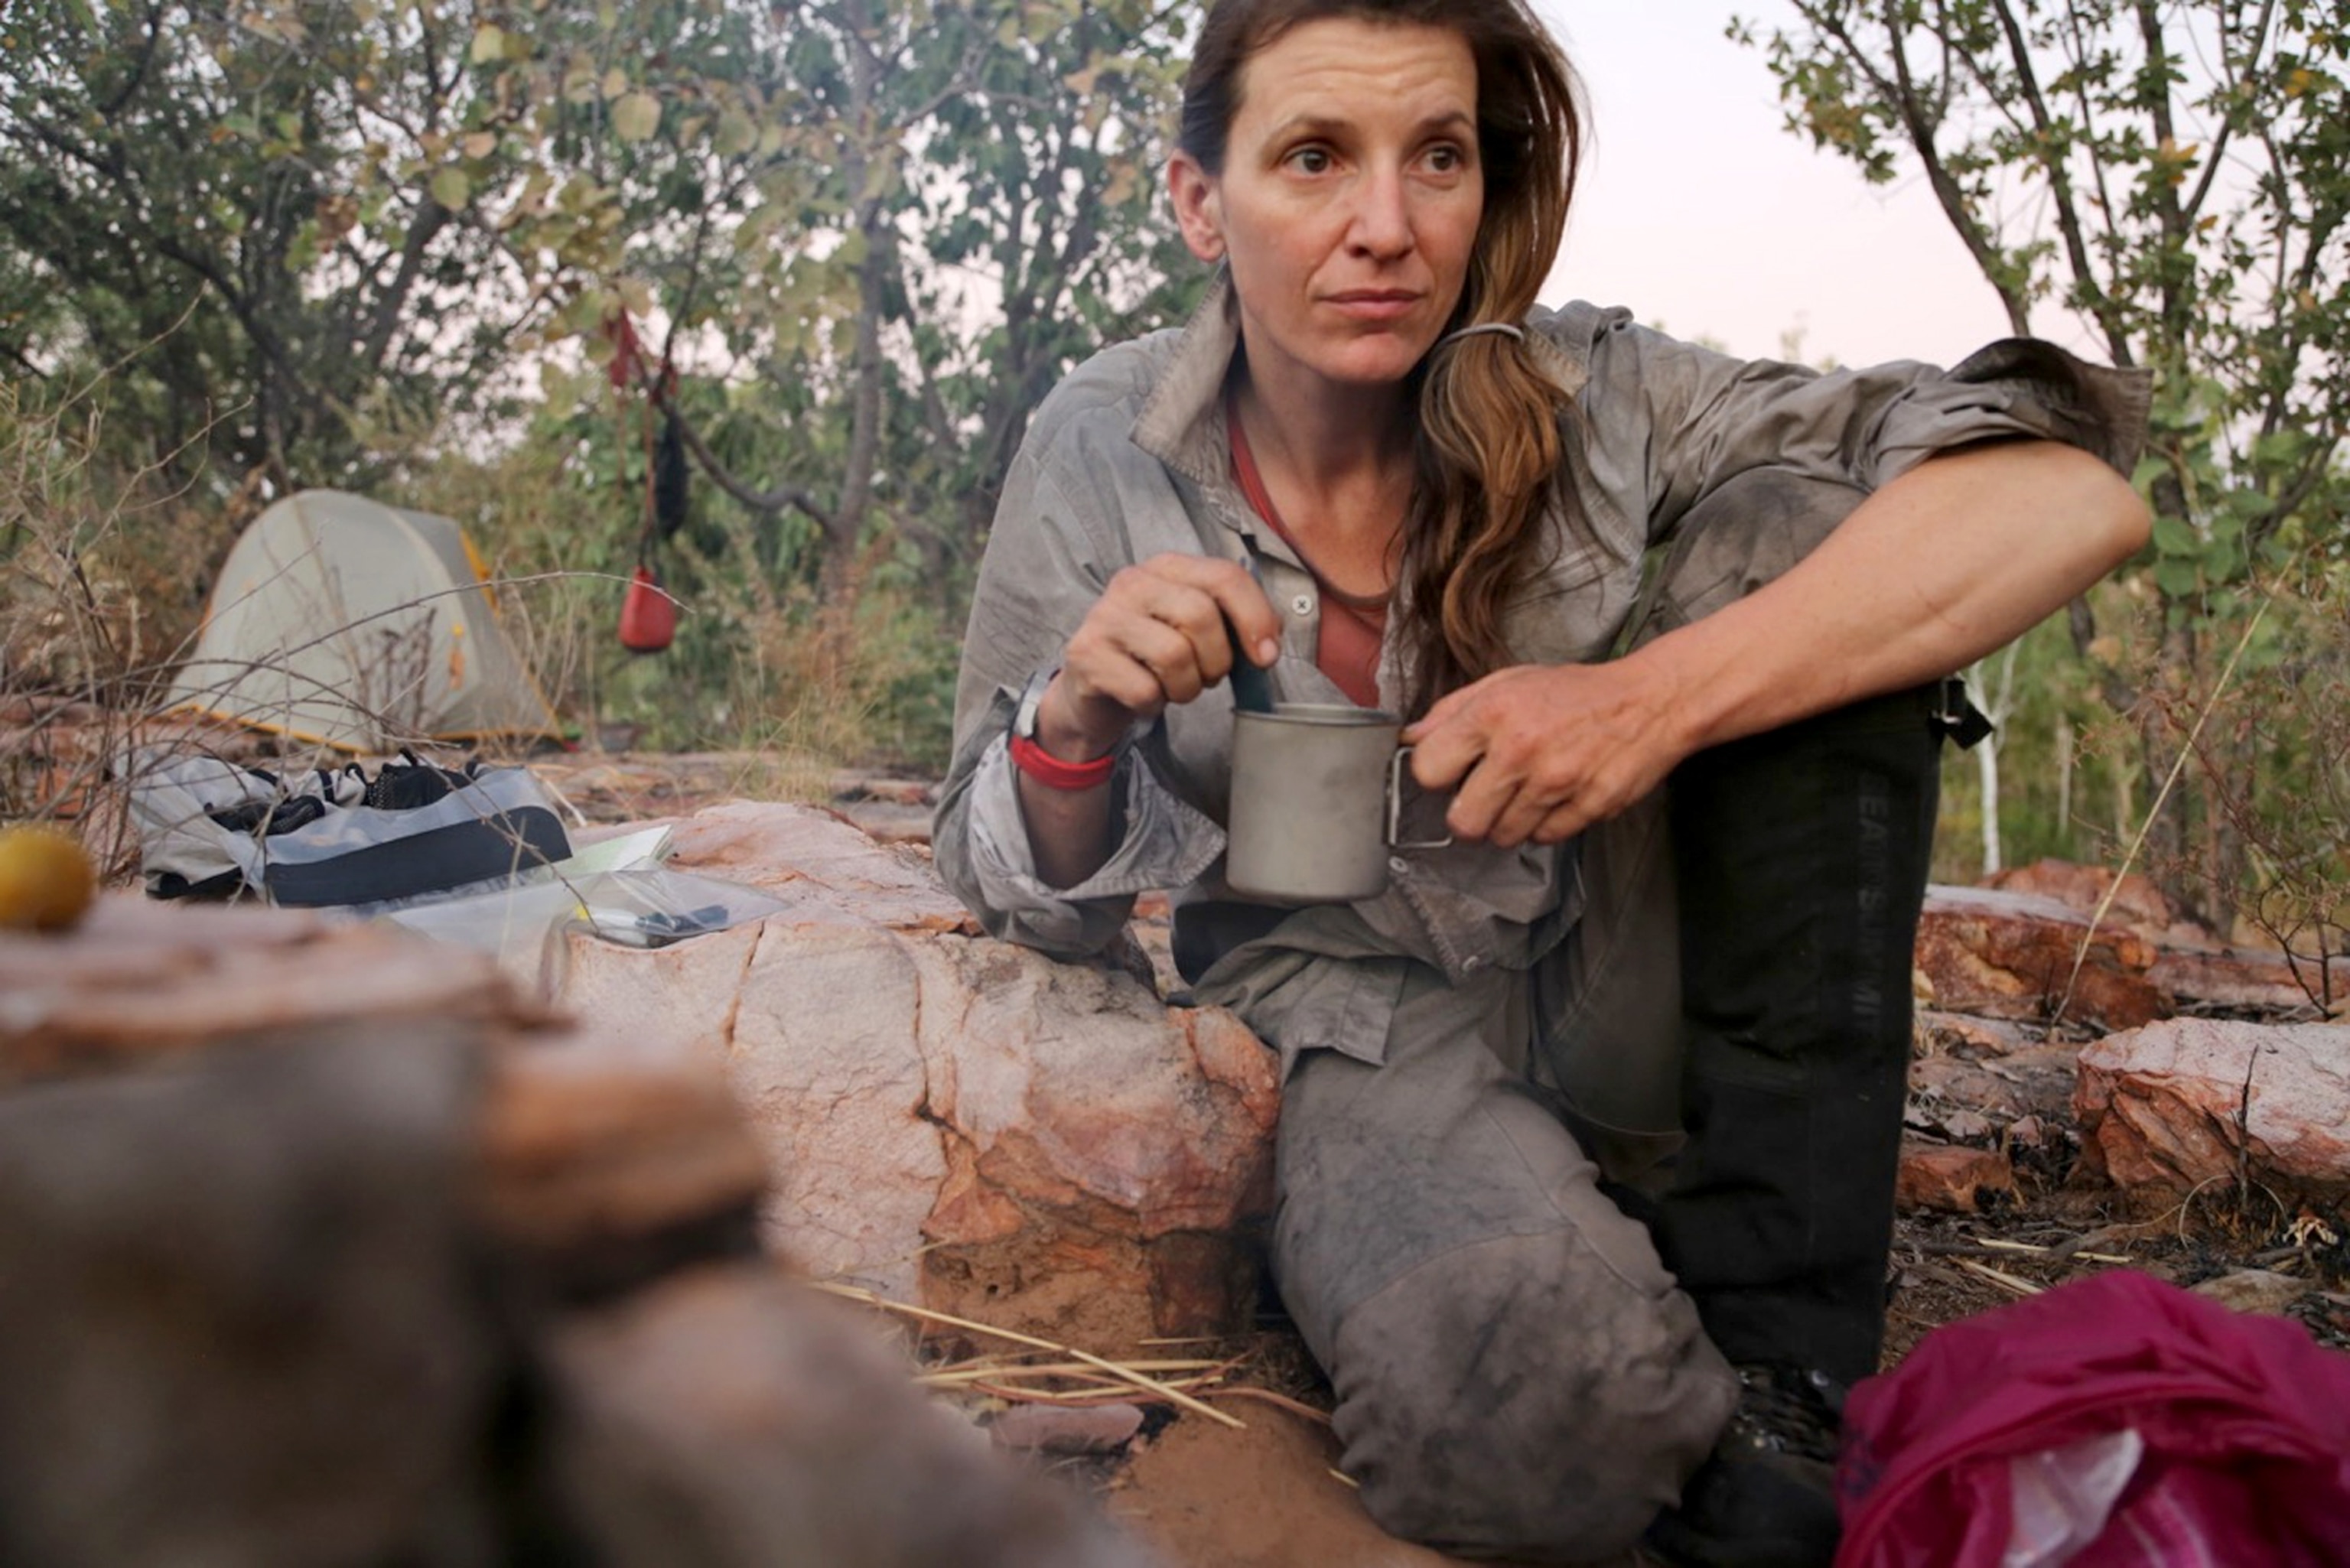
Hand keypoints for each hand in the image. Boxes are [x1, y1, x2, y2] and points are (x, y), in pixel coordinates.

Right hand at [1036, 555, 1281, 759]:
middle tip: (1208, 677)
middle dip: (1217, 660)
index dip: (1255, 617)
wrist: (1095, 691)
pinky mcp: (1085, 654)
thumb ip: (1235, 626)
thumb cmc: (1156, 658)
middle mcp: (1133, 581)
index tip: (1267, 656)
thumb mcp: (1198, 632)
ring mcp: (1105, 616)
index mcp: (1168, 567)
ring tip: (1175, 687)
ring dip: (1187, 687)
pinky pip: (1145, 690)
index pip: (1224, 576)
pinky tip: (1144, 697)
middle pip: (1200, 615)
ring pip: (1174, 655)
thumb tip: (1270, 646)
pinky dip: (1155, 705)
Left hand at [1402, 658, 1695, 846]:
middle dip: (1469, 815)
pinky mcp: (1589, 806)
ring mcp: (1557, 782)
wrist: (1651, 701)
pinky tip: (1558, 797)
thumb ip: (1454, 710)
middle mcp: (1521, 749)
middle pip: (1463, 821)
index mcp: (1494, 713)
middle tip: (1484, 798)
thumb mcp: (1509, 682)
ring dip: (1509, 822)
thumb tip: (1410, 739)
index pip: (1429, 770)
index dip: (1437, 775)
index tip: (1450, 772)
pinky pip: (1545, 838)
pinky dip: (1546, 825)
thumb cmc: (1576, 692)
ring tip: (1529, 792)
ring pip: (1504, 836)